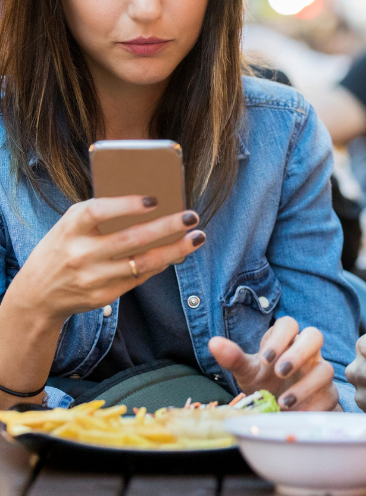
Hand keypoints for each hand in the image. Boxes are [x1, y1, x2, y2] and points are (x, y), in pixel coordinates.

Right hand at [9, 196, 204, 324]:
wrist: (37, 294)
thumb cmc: (64, 247)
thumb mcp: (71, 225)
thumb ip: (103, 214)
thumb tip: (153, 203)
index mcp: (71, 228)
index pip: (99, 212)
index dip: (127, 205)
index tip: (155, 199)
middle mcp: (81, 253)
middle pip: (131, 239)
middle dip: (167, 227)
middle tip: (192, 216)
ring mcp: (93, 277)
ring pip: (142, 263)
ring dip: (175, 250)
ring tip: (197, 237)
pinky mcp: (104, 296)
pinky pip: (139, 277)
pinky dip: (161, 264)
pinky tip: (178, 253)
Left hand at [209, 316, 338, 410]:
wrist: (282, 411)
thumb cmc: (265, 384)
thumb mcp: (247, 371)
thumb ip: (233, 358)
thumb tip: (213, 342)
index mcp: (286, 340)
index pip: (289, 324)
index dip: (280, 338)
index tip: (265, 359)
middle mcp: (307, 352)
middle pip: (315, 336)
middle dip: (299, 353)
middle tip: (279, 372)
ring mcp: (320, 371)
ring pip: (325, 368)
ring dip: (305, 385)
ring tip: (283, 402)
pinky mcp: (328, 394)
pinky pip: (330, 396)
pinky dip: (314, 407)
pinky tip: (297, 415)